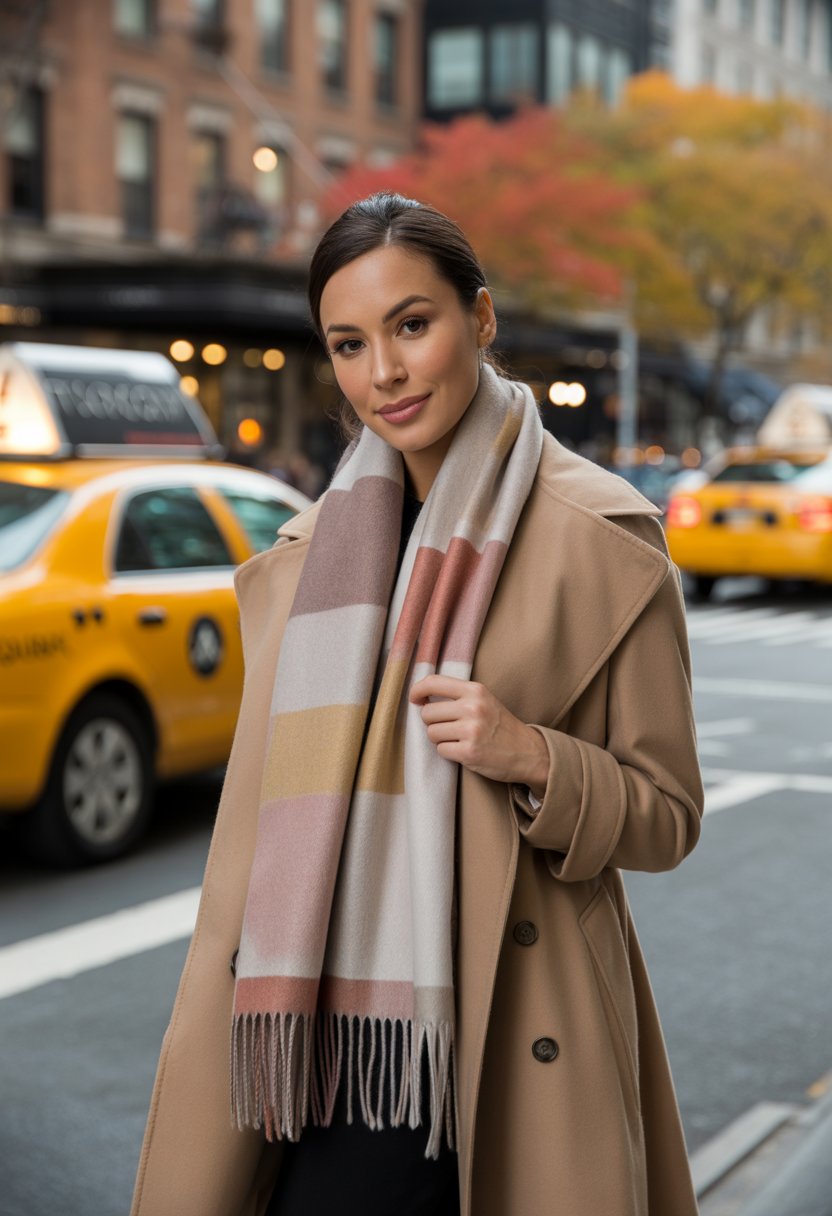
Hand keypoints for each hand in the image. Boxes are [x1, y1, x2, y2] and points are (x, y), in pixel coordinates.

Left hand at [409, 675, 548, 796]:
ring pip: (432, 733)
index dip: (417, 690)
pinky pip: (441, 750)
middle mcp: (473, 707)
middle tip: (449, 727)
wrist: (528, 751)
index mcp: (475, 690)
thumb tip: (421, 694)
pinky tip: (464, 750)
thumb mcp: (484, 700)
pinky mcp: (469, 753)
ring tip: (458, 739)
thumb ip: (458, 694)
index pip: (433, 682)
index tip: (414, 699)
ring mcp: (471, 731)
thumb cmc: (501, 725)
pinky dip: (448, 753)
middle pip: (427, 713)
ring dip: (440, 739)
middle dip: (433, 722)